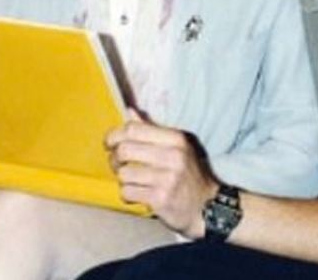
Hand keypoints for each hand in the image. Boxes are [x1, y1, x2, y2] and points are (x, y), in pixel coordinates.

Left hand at [106, 109, 217, 235]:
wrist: (207, 205)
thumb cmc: (188, 174)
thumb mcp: (177, 147)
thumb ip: (152, 129)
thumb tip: (130, 111)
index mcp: (176, 139)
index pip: (134, 129)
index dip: (115, 135)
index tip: (110, 143)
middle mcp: (173, 156)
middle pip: (125, 149)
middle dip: (115, 158)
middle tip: (118, 163)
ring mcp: (167, 178)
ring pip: (124, 174)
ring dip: (123, 179)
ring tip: (133, 181)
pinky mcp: (160, 199)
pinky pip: (127, 192)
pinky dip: (128, 194)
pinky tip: (138, 193)